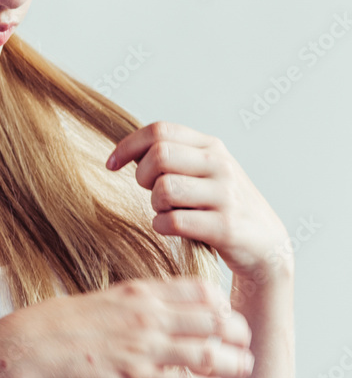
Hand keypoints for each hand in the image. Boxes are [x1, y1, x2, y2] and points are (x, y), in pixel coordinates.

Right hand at [14, 277, 253, 377]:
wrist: (34, 347)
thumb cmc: (63, 323)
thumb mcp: (106, 298)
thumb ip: (137, 301)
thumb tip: (162, 304)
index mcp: (139, 292)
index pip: (200, 290)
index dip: (221, 302)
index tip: (226, 313)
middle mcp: (148, 317)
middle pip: (214, 320)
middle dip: (237, 332)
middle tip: (244, 341)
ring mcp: (144, 348)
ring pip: (208, 354)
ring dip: (233, 363)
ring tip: (243, 367)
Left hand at [105, 121, 292, 280]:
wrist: (266, 246)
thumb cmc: (220, 206)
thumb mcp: (204, 172)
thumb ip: (174, 156)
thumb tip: (127, 150)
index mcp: (211, 146)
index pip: (159, 130)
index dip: (128, 146)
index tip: (112, 164)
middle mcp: (220, 165)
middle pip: (159, 156)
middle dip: (142, 177)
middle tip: (149, 193)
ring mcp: (226, 195)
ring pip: (164, 189)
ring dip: (155, 205)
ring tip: (166, 211)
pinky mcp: (226, 227)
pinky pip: (174, 221)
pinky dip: (162, 226)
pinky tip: (170, 228)